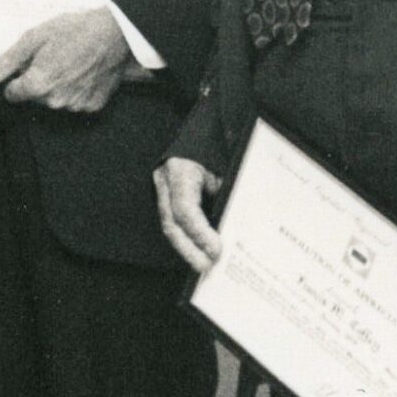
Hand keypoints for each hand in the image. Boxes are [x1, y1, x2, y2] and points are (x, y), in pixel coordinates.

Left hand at [0, 6, 129, 112]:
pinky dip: (76, 89)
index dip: (17, 78)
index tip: (27, 65)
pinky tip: (82, 71)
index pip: (12, 94)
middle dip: (37, 80)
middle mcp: (56, 100)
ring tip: (69, 62)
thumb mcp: (34, 38)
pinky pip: (75, 101)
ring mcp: (76, 105)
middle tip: (51, 57)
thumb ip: (7, 62)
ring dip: (57, 85)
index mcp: (38, 85)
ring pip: (54, 99)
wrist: (114, 34)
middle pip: (34, 96)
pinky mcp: (93, 105)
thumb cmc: (73, 31)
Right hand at [154, 156, 224, 275]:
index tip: (217, 249)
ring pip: (169, 226)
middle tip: (207, 267)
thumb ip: (225, 192)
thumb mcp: (224, 167)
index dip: (200, 233)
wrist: (202, 129)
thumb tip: (233, 225)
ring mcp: (162, 187)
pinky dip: (186, 238)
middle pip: (171, 224)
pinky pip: (174, 221)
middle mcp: (165, 181)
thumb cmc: (215, 145)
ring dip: (186, 249)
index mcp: (180, 171)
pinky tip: (199, 251)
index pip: (185, 209)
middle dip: (189, 250)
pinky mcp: (167, 194)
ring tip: (203, 265)